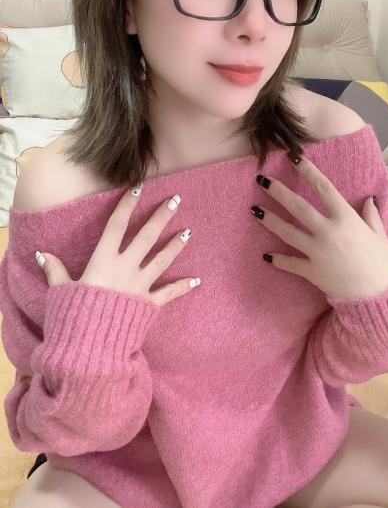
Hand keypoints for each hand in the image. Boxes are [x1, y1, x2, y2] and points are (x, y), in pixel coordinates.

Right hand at [35, 188, 200, 305]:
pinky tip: (196, 280)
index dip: (127, 205)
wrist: (90, 349)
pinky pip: (169, 294)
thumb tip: (42, 254)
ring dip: (175, 245)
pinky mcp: (148, 305)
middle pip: (146, 237)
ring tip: (189, 231)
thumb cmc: (73, 318)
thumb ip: (55, 270)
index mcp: (102, 261)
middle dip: (161, 217)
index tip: (138, 188)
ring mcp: (139, 286)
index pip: (116, 226)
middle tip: (176, 200)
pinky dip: (183, 287)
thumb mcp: (61, 291)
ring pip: (161, 259)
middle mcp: (124, 269)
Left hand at [252, 157, 387, 299]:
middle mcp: (328, 232)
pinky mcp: (312, 272)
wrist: (380, 296)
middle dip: (278, 192)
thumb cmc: (383, 263)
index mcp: (346, 219)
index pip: (323, 187)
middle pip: (298, 206)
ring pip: (287, 232)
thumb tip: (368, 200)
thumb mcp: (380, 235)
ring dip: (269, 220)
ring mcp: (317, 252)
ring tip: (254, 210)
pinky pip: (290, 263)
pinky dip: (278, 259)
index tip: (293, 157)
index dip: (307, 170)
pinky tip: (266, 255)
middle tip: (261, 181)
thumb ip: (370, 216)